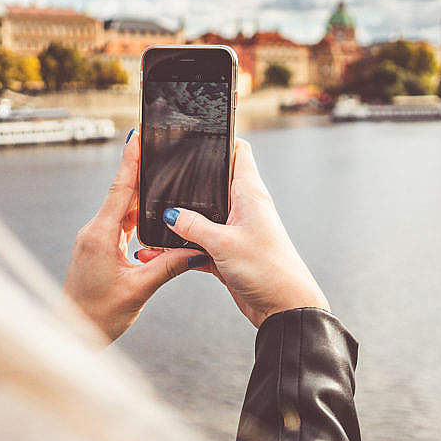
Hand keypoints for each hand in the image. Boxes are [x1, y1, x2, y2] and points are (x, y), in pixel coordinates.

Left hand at [63, 130, 198, 343]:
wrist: (72, 334)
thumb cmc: (97, 316)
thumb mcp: (139, 290)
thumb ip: (169, 266)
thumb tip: (196, 250)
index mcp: (100, 236)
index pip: (120, 189)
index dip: (131, 160)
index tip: (138, 135)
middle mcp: (94, 232)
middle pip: (123, 194)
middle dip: (141, 171)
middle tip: (159, 149)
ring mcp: (94, 239)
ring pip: (122, 209)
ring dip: (142, 194)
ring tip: (162, 176)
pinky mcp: (97, 247)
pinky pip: (120, 223)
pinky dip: (137, 215)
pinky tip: (153, 212)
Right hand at [136, 139, 328, 327]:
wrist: (284, 308)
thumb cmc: (268, 270)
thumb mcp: (223, 243)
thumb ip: (193, 226)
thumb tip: (172, 213)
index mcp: (250, 194)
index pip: (238, 152)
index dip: (220, 139)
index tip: (197, 132)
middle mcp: (245, 208)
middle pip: (214, 183)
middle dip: (190, 181)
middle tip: (163, 175)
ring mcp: (237, 231)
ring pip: (204, 216)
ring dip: (183, 221)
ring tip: (156, 218)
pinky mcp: (230, 253)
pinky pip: (201, 244)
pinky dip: (184, 248)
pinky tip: (163, 252)